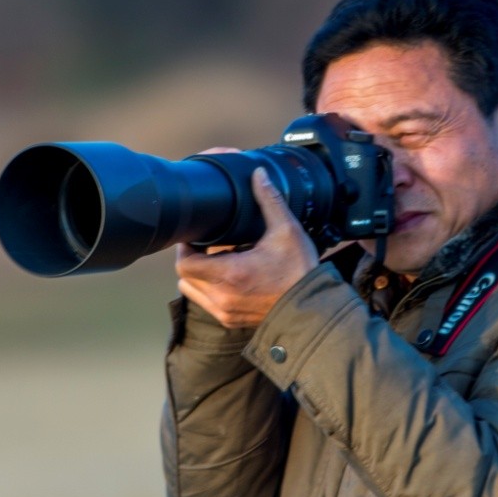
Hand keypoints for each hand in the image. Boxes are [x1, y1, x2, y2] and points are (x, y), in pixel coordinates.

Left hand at [176, 167, 319, 327]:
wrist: (313, 308)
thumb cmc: (300, 271)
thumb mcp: (287, 230)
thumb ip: (269, 200)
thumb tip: (259, 175)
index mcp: (230, 273)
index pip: (184, 263)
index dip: (186, 247)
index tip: (198, 237)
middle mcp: (222, 296)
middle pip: (184, 277)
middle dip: (192, 259)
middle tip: (208, 246)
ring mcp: (225, 312)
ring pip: (192, 292)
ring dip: (199, 276)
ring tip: (218, 262)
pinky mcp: (231, 321)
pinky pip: (206, 304)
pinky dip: (210, 290)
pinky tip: (230, 278)